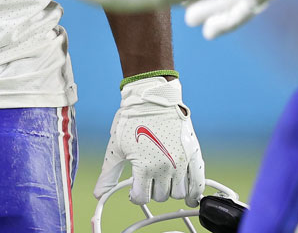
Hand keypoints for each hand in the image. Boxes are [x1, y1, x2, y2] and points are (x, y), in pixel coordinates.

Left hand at [99, 77, 204, 206]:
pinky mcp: (193, 155)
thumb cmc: (132, 121)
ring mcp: (181, 162)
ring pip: (178, 193)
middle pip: (160, 196)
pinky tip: (190, 197)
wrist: (152, 99)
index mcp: (144, 166)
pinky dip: (195, 193)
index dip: (136, 196)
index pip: (141, 198)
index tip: (135, 190)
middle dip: (152, 190)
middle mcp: (164, 167)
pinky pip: (198, 183)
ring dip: (170, 190)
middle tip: (149, 178)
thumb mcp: (116, 147)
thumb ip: (108, 174)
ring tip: (164, 180)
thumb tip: (98, 194)